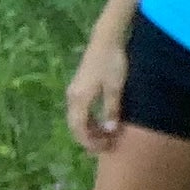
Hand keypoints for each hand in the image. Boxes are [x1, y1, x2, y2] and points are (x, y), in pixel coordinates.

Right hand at [66, 36, 127, 153]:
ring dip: (89, 129)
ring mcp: (74, 91)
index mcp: (80, 99)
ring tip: (106, 137)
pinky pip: (80, 110)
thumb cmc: (113, 63)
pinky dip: (89, 120)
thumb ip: (112, 109)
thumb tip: (111, 130)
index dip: (90, 141)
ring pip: (77, 118)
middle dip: (89, 138)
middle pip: (76, 125)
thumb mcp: (116, 88)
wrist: (106, 40)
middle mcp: (72, 97)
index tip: (104, 149)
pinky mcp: (79, 86)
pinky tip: (102, 122)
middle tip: (106, 147)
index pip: (80, 128)